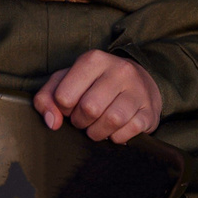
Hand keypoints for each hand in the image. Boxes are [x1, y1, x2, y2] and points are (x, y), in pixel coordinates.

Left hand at [33, 51, 162, 143]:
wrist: (139, 83)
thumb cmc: (95, 84)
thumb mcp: (67, 81)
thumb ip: (47, 97)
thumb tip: (52, 123)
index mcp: (94, 60)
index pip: (64, 96)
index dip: (62, 109)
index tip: (70, 108)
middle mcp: (119, 70)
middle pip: (89, 109)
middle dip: (80, 122)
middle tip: (84, 120)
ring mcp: (137, 90)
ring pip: (111, 121)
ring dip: (97, 132)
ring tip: (97, 127)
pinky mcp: (149, 111)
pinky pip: (127, 133)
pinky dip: (116, 138)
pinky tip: (114, 131)